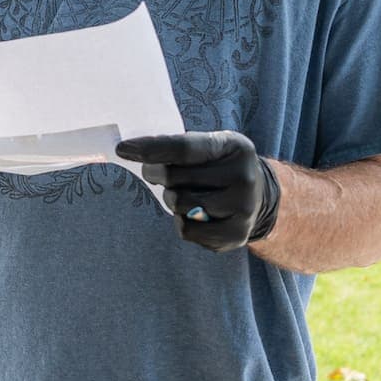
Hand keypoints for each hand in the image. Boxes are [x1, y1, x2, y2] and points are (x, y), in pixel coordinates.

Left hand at [116, 131, 282, 252]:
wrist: (257, 198)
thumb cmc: (219, 168)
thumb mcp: (209, 148)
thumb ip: (177, 148)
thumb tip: (130, 150)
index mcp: (234, 147)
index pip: (185, 148)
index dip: (151, 148)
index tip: (123, 149)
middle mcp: (243, 176)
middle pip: (175, 177)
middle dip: (157, 175)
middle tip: (158, 174)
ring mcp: (243, 207)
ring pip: (179, 204)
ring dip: (171, 200)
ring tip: (186, 194)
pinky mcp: (236, 234)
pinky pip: (187, 230)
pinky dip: (182, 223)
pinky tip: (196, 215)